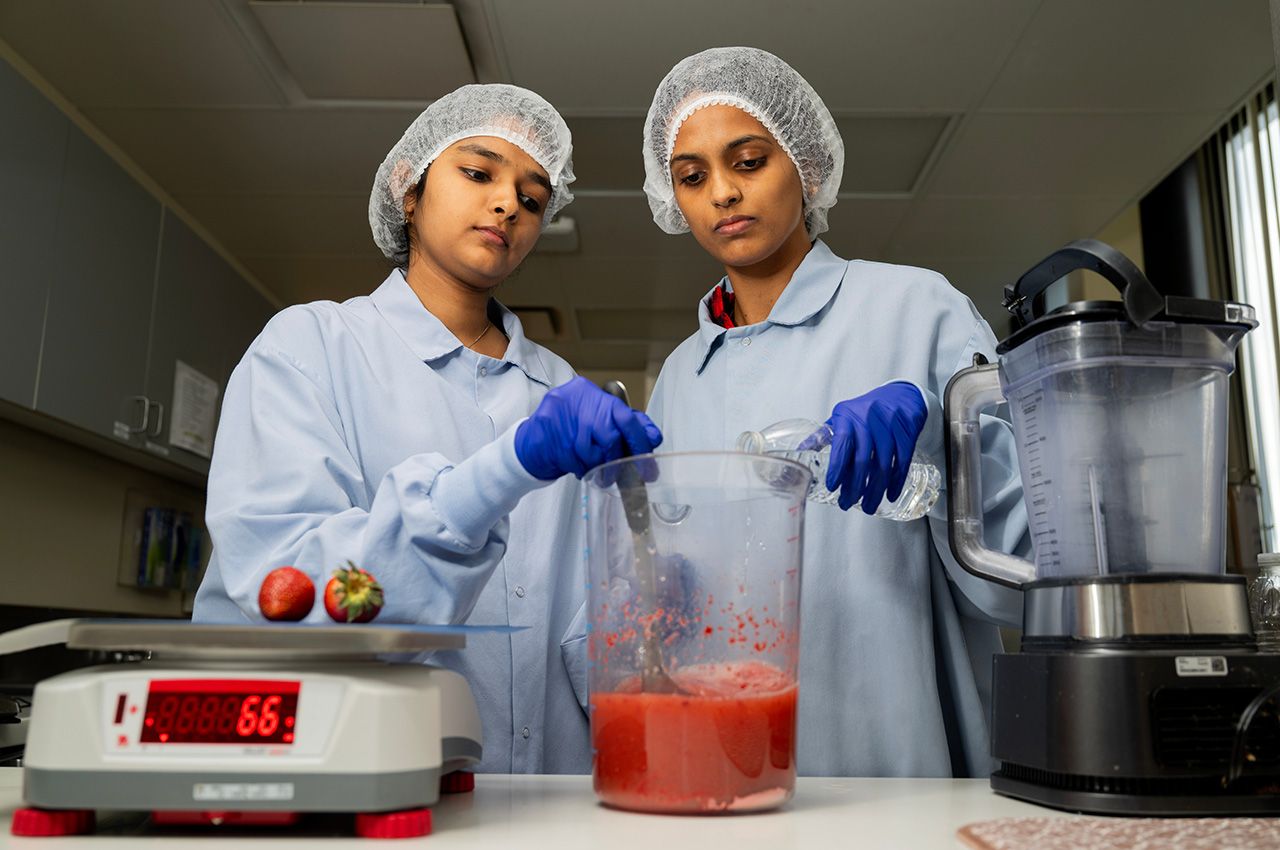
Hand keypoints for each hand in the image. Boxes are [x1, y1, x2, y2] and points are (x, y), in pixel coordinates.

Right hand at [515, 377, 662, 479]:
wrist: (535, 438)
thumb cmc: (573, 429)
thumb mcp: (601, 420)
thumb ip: (628, 425)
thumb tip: (653, 438)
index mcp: (594, 393)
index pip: (627, 417)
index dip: (640, 443)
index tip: (648, 466)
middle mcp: (578, 399)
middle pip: (609, 437)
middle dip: (617, 461)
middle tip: (620, 476)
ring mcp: (560, 415)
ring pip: (590, 451)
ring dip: (597, 467)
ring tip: (595, 470)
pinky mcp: (547, 432)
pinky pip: (573, 460)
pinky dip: (580, 470)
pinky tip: (579, 467)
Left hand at [825, 382, 926, 513]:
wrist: (899, 396)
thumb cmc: (865, 410)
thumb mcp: (841, 417)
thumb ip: (821, 437)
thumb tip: (797, 453)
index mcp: (847, 417)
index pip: (842, 444)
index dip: (838, 467)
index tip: (832, 486)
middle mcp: (868, 420)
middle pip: (863, 460)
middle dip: (855, 486)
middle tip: (847, 503)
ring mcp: (890, 426)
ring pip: (883, 464)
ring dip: (875, 490)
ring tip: (867, 506)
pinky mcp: (907, 433)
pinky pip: (902, 462)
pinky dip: (896, 481)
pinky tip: (889, 495)